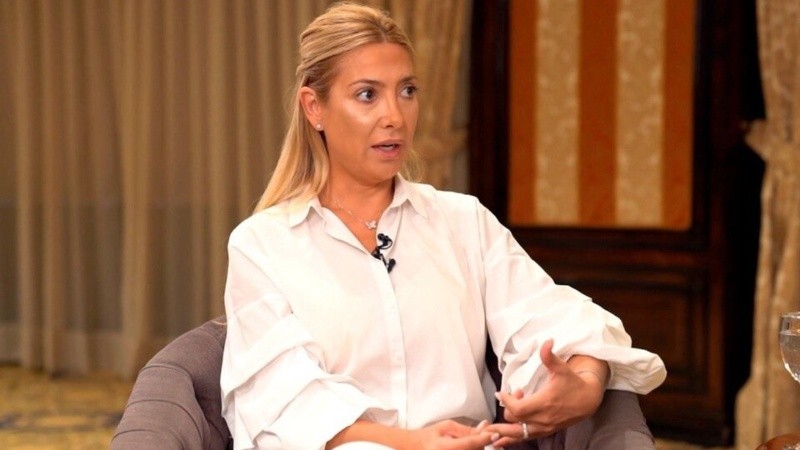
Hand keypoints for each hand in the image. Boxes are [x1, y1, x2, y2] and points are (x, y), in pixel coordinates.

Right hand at [404, 419, 498, 449]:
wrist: (414, 448)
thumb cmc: (429, 436)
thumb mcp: (446, 426)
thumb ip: (466, 429)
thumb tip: (484, 426)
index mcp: (444, 447)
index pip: (470, 443)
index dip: (484, 438)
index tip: (494, 434)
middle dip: (482, 444)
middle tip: (483, 435)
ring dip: (478, 448)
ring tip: (470, 441)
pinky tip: (467, 446)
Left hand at [488, 339, 605, 447]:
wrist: (588, 400)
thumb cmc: (573, 383)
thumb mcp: (562, 368)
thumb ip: (550, 356)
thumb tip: (546, 341)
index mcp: (544, 404)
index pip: (518, 409)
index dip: (507, 401)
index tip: (502, 392)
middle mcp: (543, 419)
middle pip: (514, 421)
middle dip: (507, 409)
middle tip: (511, 396)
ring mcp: (544, 428)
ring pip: (517, 434)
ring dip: (503, 432)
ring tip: (489, 430)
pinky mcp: (545, 431)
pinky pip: (525, 438)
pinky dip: (512, 439)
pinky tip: (500, 441)